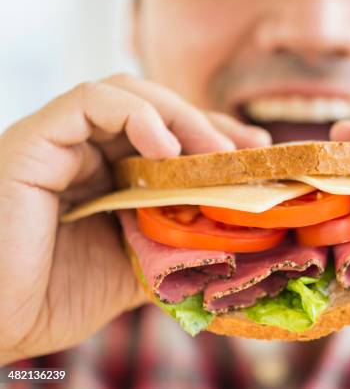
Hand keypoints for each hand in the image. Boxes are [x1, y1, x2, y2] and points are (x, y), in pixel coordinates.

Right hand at [0, 74, 269, 363]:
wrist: (0, 323)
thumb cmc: (58, 297)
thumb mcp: (139, 265)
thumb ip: (177, 241)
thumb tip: (233, 235)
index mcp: (111, 175)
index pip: (170, 136)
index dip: (215, 138)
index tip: (257, 154)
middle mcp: (87, 151)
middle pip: (156, 110)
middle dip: (206, 124)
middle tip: (246, 149)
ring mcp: (61, 142)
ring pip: (127, 94)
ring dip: (179, 115)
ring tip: (213, 149)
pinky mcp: (36, 139)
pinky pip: (89, 101)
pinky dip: (136, 115)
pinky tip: (167, 148)